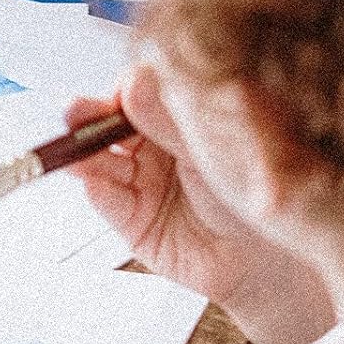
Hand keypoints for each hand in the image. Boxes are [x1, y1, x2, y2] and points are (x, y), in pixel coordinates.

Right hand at [67, 65, 332, 343]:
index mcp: (178, 122)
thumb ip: (168, 121)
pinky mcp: (132, 221)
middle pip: (110, 126)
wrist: (272, 262)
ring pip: (101, 162)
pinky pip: (108, 201)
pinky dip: (97, 190)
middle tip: (75, 113)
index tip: (120, 94)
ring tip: (72, 152)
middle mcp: (155, 148)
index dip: (124, 93)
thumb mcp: (211, 151)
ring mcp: (141, 183)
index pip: (138, 95)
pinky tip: (93, 182)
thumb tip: (133, 81)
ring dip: (83, 155)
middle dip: (89, 118)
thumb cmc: (255, 197)